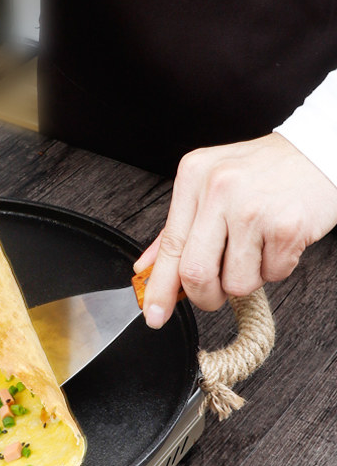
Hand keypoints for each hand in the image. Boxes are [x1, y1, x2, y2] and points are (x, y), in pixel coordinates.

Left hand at [134, 132, 336, 327]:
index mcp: (192, 177)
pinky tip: (278, 241)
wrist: (319, 150)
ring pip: (236, 282)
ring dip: (247, 279)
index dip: (160, 288)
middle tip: (214, 294)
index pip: (169, 246)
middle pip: (195, 272)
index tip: (154, 315)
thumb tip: (145, 269)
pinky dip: (275, 268)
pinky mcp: (287, 226)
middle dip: (204, 296)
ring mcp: (253, 208)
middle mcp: (218, 189)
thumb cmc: (261, 172)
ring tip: (256, 249)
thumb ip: (176, 229)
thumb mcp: (209, 186)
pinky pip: (272, 274)